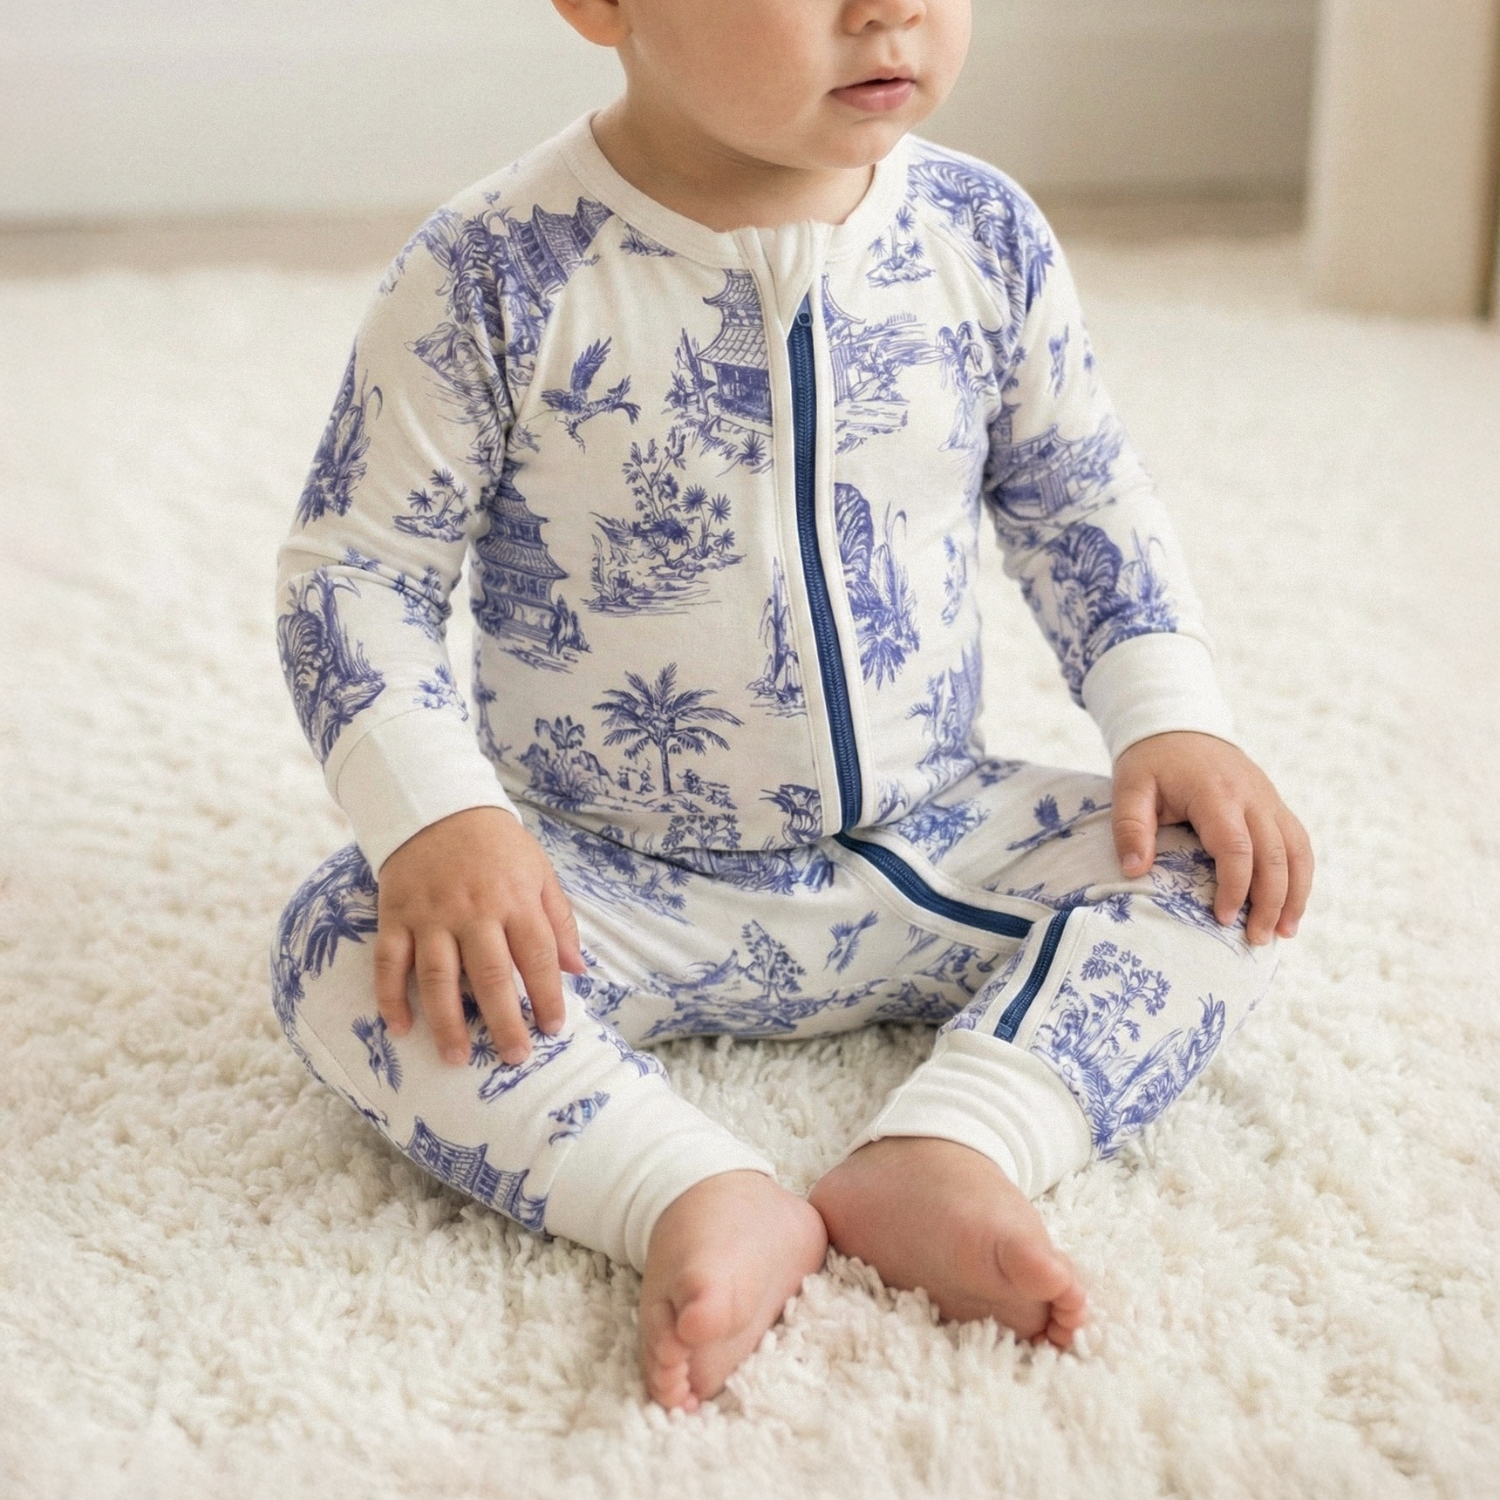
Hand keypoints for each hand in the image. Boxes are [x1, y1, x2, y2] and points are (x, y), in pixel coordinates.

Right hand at [372, 806, 585, 1066]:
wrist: (438, 807)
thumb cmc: (497, 846)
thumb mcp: (540, 871)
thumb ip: (560, 920)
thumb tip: (577, 971)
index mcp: (515, 900)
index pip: (537, 956)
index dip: (547, 996)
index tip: (552, 1029)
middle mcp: (473, 911)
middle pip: (490, 975)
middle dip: (504, 1021)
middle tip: (514, 1057)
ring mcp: (430, 915)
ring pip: (437, 977)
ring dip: (447, 1022)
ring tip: (457, 1058)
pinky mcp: (395, 916)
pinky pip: (389, 962)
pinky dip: (390, 997)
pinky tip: (401, 1028)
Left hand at [1111, 732, 1311, 946]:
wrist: (1178, 724)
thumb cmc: (1151, 761)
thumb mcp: (1129, 788)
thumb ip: (1130, 827)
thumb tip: (1133, 870)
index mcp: (1216, 794)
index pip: (1237, 848)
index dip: (1235, 888)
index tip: (1223, 918)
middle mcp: (1252, 797)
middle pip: (1275, 856)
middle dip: (1270, 902)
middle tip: (1256, 940)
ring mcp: (1269, 799)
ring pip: (1297, 851)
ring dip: (1295, 894)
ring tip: (1284, 932)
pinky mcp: (1274, 803)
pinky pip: (1298, 841)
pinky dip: (1300, 875)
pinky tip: (1292, 904)